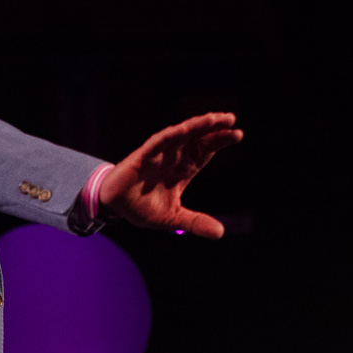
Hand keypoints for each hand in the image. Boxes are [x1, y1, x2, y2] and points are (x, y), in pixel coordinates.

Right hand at [98, 112, 242, 237]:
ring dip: (196, 125)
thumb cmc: (143, 207)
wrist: (115, 207)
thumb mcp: (173, 218)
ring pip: (181, 134)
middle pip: (197, 138)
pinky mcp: (142, 155)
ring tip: (213, 118)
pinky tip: (185, 129)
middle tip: (230, 119)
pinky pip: (159, 142)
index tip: (238, 134)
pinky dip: (171, 135)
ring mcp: (159, 154)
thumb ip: (195, 222)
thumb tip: (220, 233)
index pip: (205, 150)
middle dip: (213, 128)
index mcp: (184, 168)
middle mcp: (174, 157)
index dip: (220, 141)